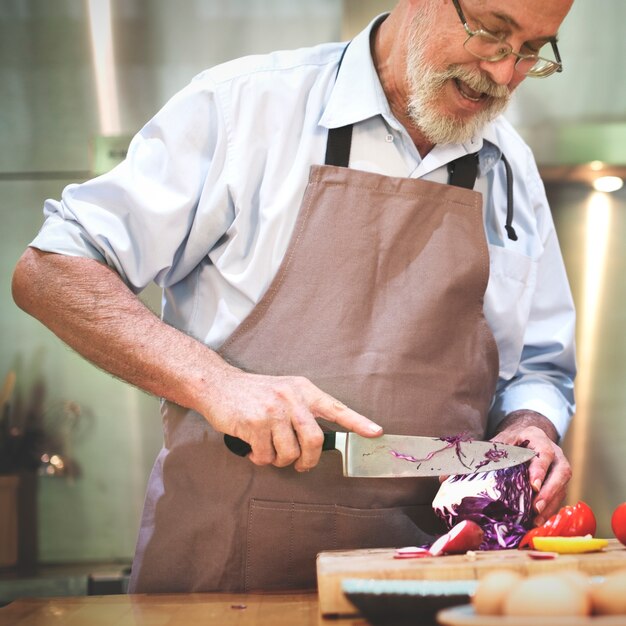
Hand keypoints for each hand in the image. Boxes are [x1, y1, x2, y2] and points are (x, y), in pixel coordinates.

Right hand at [202, 366, 381, 471]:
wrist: (218, 385)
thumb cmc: (253, 392)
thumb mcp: (284, 389)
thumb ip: (302, 409)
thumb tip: (318, 441)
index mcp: (303, 389)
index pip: (335, 407)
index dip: (357, 422)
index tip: (376, 432)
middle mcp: (291, 398)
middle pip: (315, 441)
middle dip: (308, 461)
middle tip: (300, 465)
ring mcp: (273, 410)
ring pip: (290, 453)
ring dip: (279, 460)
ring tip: (268, 449)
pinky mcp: (255, 423)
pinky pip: (266, 456)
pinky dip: (260, 459)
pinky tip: (253, 447)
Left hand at [490, 410, 571, 525]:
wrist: (530, 437)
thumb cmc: (514, 440)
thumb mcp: (503, 440)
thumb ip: (491, 450)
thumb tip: (463, 468)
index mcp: (540, 440)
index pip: (544, 454)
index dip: (539, 470)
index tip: (532, 485)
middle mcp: (556, 455)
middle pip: (561, 473)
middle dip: (549, 492)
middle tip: (536, 507)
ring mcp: (560, 471)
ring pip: (562, 488)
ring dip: (549, 505)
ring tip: (536, 520)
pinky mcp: (560, 484)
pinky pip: (558, 498)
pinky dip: (549, 511)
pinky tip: (537, 522)